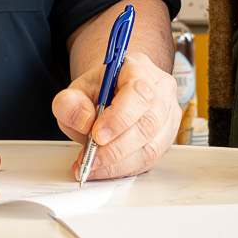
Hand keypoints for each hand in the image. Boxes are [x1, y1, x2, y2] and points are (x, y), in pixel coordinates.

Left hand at [52, 50, 177, 180]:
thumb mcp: (75, 90)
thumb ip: (69, 102)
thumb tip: (84, 119)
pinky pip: (150, 160)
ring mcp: (168, 115)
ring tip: (93, 165)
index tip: (97, 135)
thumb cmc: (98, 91)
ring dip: (118, 163)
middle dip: (115, 148)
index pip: (139, 92)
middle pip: (148, 124)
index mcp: (138, 68)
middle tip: (90, 158)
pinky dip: (124, 169)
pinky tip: (104, 169)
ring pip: (152, 147)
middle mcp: (160, 90)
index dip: (119, 118)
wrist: (111, 95)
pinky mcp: (167, 138)